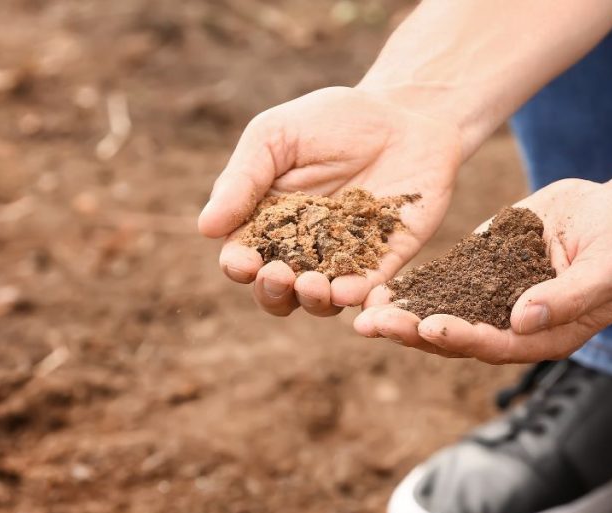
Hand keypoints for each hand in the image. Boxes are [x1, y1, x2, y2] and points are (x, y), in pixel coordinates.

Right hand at [198, 86, 462, 316]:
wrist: (404, 113)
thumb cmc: (332, 120)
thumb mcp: (277, 136)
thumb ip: (243, 179)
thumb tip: (206, 227)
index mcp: (267, 222)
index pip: (243, 256)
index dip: (239, 266)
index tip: (243, 262)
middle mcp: (302, 249)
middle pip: (276, 290)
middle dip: (271, 291)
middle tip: (278, 275)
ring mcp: (344, 259)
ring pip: (319, 300)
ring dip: (311, 300)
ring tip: (312, 285)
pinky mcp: (384, 261)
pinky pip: (368, 289)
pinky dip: (357, 296)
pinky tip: (349, 291)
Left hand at [354, 179, 611, 362]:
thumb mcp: (610, 262)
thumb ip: (573, 294)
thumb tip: (524, 319)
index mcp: (546, 336)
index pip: (498, 344)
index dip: (464, 337)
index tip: (431, 328)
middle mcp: (512, 325)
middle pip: (457, 337)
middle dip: (414, 332)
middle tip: (373, 326)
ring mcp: (493, 299)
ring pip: (441, 312)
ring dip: (401, 314)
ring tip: (362, 310)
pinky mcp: (481, 271)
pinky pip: (442, 282)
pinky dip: (412, 286)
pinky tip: (378, 283)